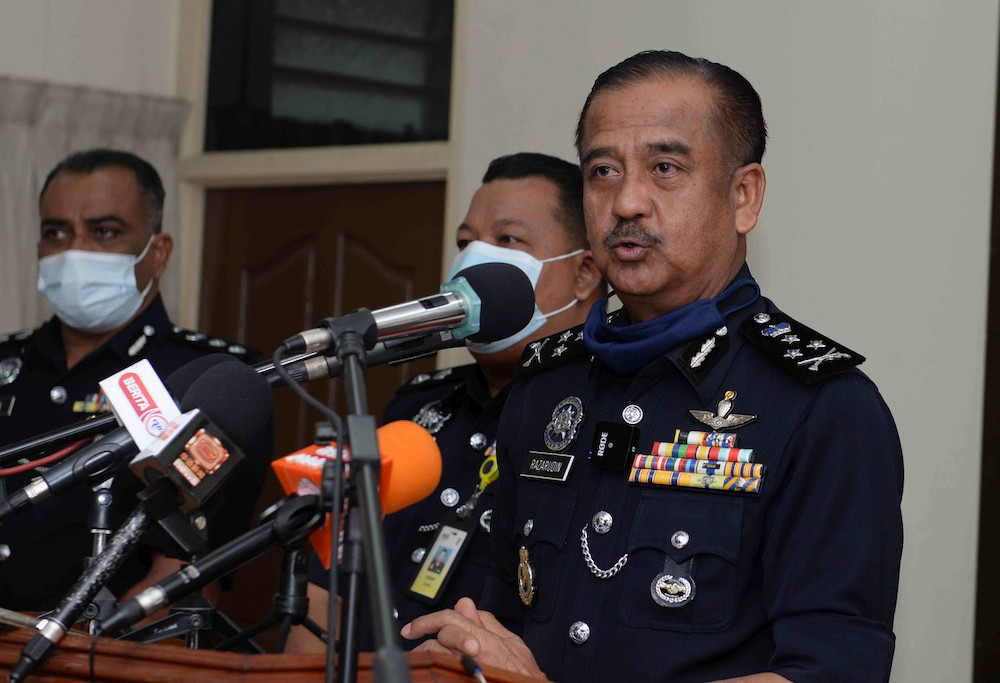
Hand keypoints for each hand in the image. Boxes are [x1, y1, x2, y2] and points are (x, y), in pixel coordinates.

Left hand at [401, 597, 546, 678]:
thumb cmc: (523, 674)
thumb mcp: (511, 642)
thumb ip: (486, 622)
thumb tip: (465, 604)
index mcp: (485, 637)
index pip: (451, 617)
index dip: (428, 619)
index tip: (413, 627)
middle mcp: (475, 650)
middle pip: (442, 632)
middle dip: (426, 632)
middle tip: (411, 635)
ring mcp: (468, 666)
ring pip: (437, 652)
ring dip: (426, 651)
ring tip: (420, 654)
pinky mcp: (463, 678)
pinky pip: (442, 670)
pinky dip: (434, 665)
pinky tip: (431, 667)